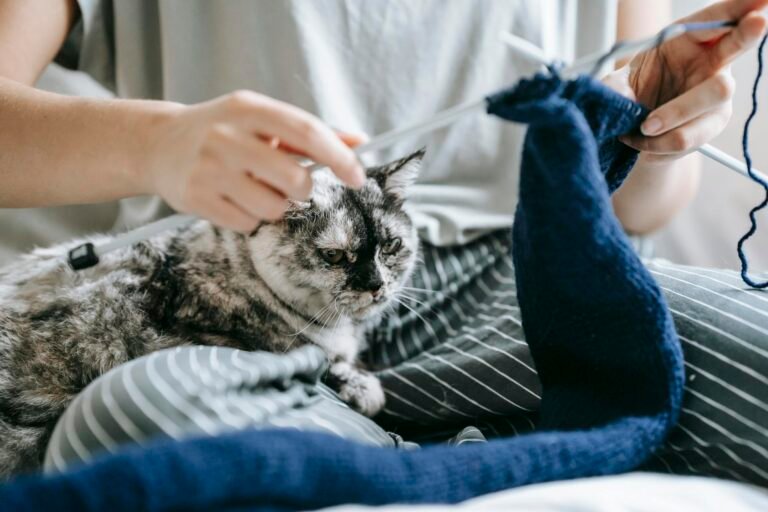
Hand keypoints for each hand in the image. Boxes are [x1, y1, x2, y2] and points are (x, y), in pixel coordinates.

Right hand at [142, 90, 365, 231]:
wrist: (157, 143)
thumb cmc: (222, 131)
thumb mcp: (260, 118)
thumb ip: (308, 132)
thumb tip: (358, 142)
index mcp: (249, 108)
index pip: (307, 132)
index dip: (338, 158)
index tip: (357, 178)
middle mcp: (226, 135)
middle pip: (294, 179)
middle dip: (302, 189)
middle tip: (290, 184)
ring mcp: (209, 168)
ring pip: (272, 208)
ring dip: (274, 205)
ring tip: (253, 189)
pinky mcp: (196, 198)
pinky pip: (247, 223)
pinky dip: (249, 217)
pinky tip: (232, 199)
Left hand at [606, 0, 767, 162]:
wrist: (633, 134)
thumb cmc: (630, 96)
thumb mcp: (616, 87)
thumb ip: (615, 89)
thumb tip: (613, 98)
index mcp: (686, 41)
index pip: (715, 19)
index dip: (739, 5)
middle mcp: (710, 62)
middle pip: (735, 47)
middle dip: (747, 34)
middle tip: (757, 21)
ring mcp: (716, 95)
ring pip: (713, 98)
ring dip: (673, 117)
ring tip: (642, 128)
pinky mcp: (712, 125)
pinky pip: (692, 137)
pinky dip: (660, 146)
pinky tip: (642, 145)